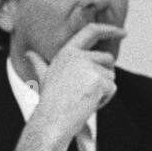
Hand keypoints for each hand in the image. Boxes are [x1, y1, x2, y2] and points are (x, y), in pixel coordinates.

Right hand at [16, 23, 124, 150]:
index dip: (109, 29)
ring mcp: (89, 67)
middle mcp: (78, 56)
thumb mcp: (43, 77)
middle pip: (108, 59)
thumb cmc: (49, 102)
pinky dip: (104, 100)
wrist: (51, 121)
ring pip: (111, 76)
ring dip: (102, 90)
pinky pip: (113, 89)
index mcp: (66, 52)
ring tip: (82, 99)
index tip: (123, 32)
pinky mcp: (99, 81)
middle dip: (104, 76)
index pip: (91, 31)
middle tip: (84, 92)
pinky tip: (88, 104)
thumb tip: (28, 54)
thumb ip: (39, 63)